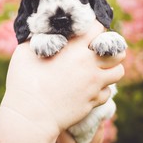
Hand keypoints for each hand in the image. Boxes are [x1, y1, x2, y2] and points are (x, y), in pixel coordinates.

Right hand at [2, 20, 124, 134]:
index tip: (89, 31)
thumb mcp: (25, 51)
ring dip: (111, 68)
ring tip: (98, 68)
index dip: (95, 27)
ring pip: (118, 72)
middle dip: (110, 48)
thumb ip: (39, 37)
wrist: (30, 116)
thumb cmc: (24, 82)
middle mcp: (89, 64)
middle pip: (117, 51)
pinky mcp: (92, 101)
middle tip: (98, 50)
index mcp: (75, 48)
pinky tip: (90, 87)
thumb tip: (44, 31)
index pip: (98, 28)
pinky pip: (108, 92)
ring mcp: (93, 84)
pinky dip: (102, 88)